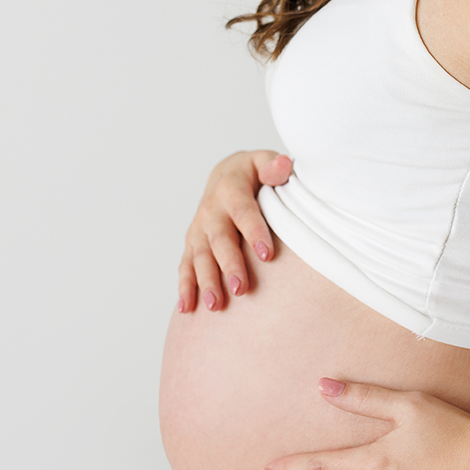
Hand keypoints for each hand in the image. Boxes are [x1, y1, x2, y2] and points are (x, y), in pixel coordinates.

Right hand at [177, 150, 291, 312]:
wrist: (225, 175)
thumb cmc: (253, 173)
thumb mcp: (264, 161)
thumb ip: (274, 167)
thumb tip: (283, 166)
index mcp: (231, 189)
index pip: (244, 212)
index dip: (255, 232)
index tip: (267, 255)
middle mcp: (211, 210)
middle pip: (220, 240)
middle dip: (229, 265)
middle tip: (241, 289)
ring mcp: (199, 229)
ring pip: (200, 257)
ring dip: (206, 281)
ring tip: (216, 305)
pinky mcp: (192, 243)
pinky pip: (186, 266)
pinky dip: (185, 287)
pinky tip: (187, 308)